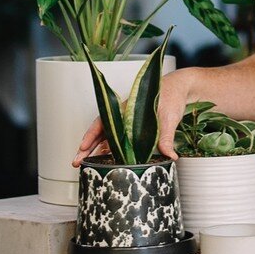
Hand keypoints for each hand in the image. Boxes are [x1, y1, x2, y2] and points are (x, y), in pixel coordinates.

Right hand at [72, 67, 195, 165]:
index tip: (83, 146)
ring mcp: (128, 123)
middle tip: (76, 161)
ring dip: (96, 150)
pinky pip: (118, 141)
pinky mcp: (135, 130)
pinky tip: (106, 160)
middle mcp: (124, 117)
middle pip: (101, 132)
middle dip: (87, 148)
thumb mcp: (169, 117)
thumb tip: (169, 155)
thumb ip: (166, 136)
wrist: (179, 89)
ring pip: (107, 138)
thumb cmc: (170, 95)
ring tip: (85, 164)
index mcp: (126, 109)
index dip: (91, 135)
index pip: (104, 122)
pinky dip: (110, 150)